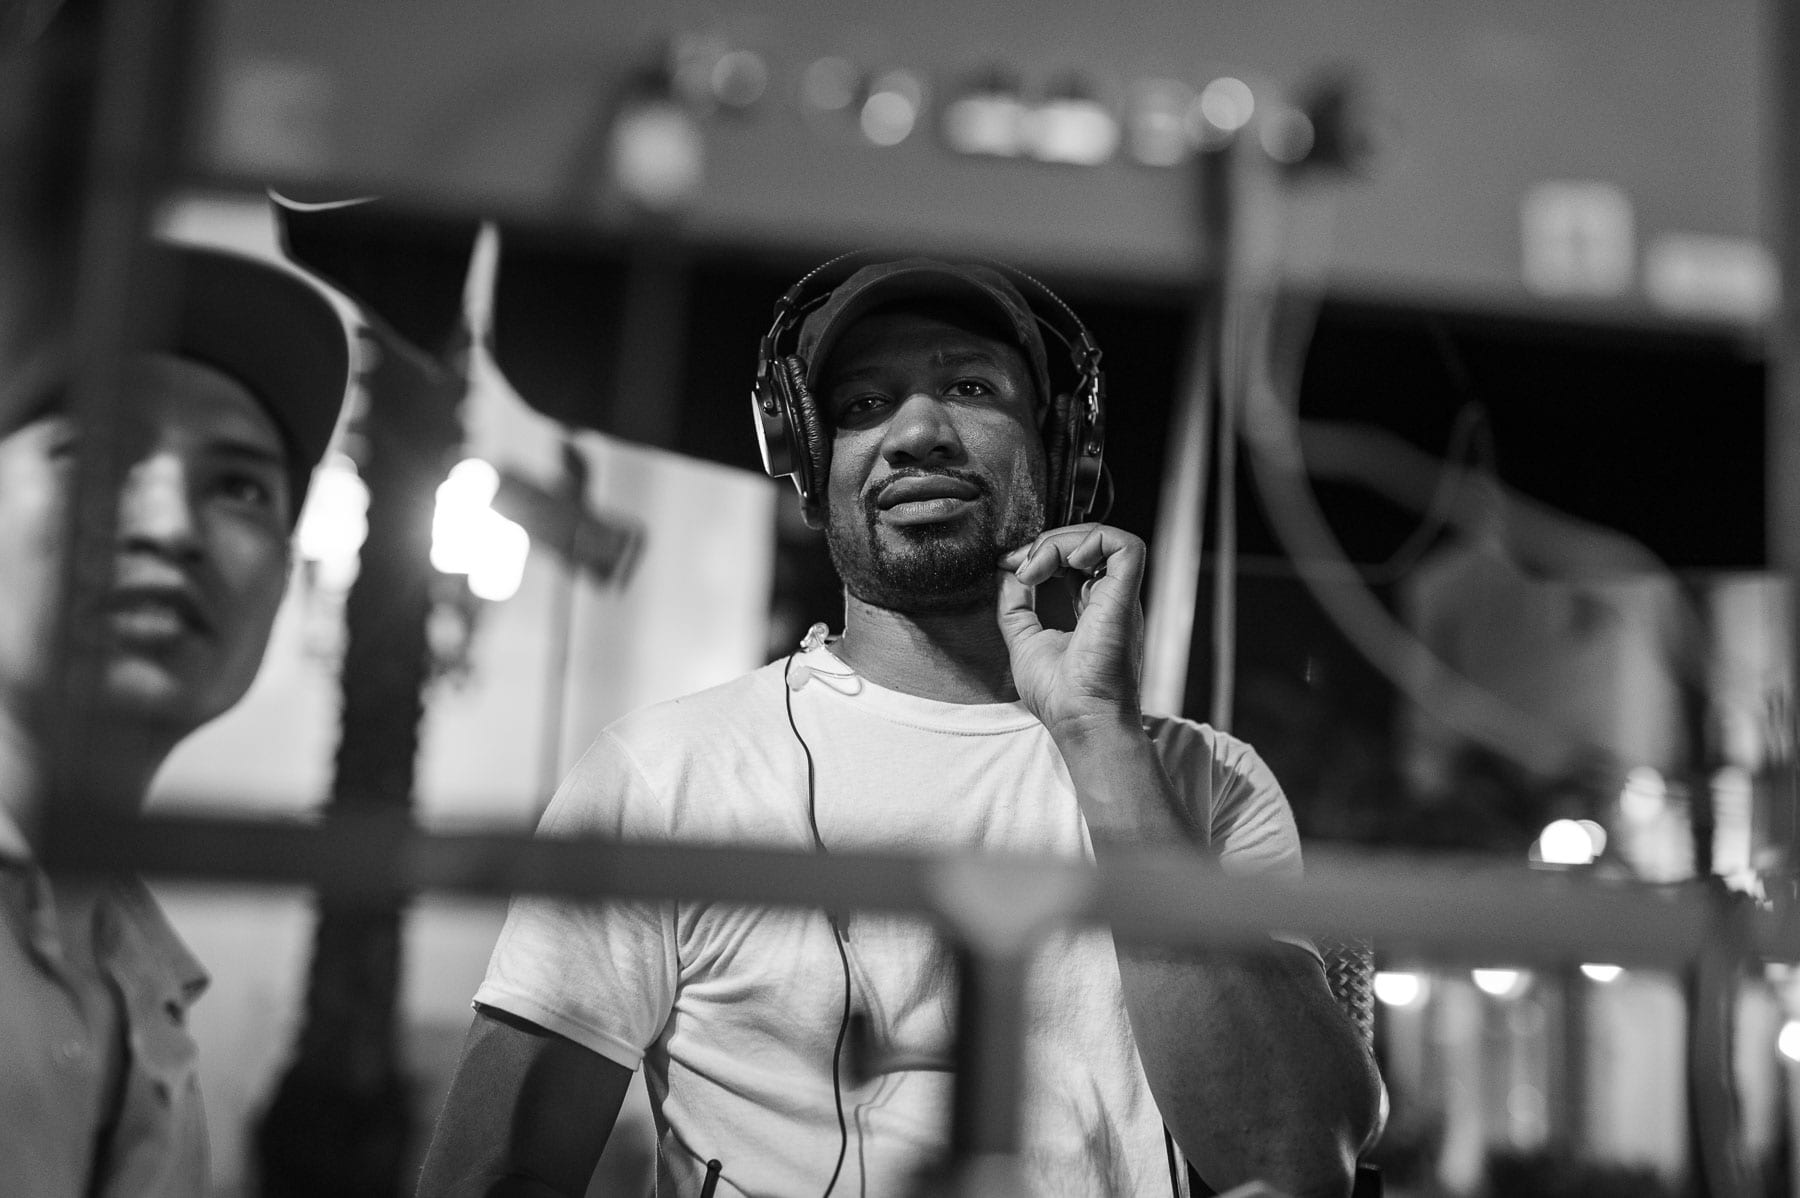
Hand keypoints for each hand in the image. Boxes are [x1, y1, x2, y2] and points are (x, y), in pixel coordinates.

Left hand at [997, 523, 1146, 741]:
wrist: (1081, 722)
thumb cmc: (1059, 697)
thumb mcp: (1023, 641)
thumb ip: (1015, 605)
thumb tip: (1006, 570)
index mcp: (1091, 608)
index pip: (1073, 559)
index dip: (1042, 552)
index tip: (1011, 567)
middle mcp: (1109, 598)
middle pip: (1086, 543)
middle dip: (1048, 542)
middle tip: (1021, 567)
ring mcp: (1119, 597)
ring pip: (1105, 537)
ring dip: (1063, 540)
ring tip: (1036, 566)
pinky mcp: (1125, 597)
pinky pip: (1124, 545)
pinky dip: (1091, 541)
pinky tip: (1065, 562)